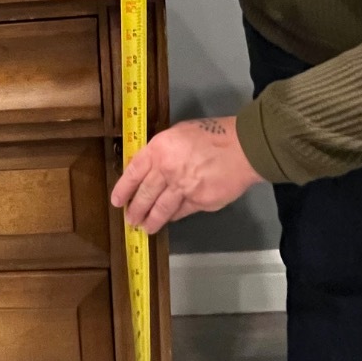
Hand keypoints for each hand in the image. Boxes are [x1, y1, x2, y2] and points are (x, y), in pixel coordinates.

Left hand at [110, 116, 264, 234]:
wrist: (244, 147)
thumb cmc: (213, 135)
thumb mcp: (179, 133)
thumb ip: (163, 150)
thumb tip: (150, 166)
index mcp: (159, 149)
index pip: (133, 172)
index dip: (123, 189)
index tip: (117, 201)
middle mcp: (167, 170)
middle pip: (145, 194)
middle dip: (135, 209)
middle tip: (130, 219)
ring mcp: (183, 188)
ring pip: (161, 209)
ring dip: (151, 220)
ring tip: (145, 227)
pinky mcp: (199, 202)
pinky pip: (181, 212)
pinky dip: (173, 216)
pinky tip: (169, 219)